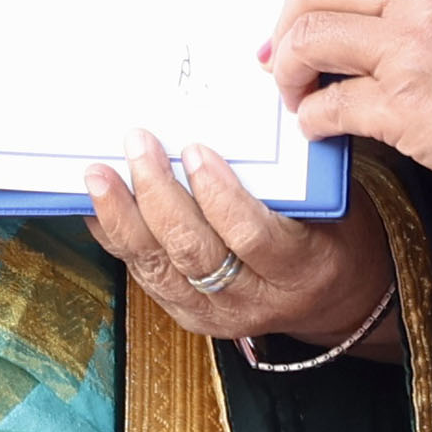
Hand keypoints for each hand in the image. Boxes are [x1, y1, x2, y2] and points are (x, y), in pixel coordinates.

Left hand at [85, 128, 398, 355]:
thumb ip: (289, 174)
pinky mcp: (190, 314)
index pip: (252, 236)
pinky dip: (117, 238)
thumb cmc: (333, 235)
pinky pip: (146, 276)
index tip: (196, 150)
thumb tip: (229, 116)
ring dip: (125, 217)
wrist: (334, 299)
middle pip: (195, 250)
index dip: (219, 195)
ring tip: (99, 175)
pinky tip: (97, 206)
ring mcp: (218, 314)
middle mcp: (256, 300)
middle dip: (159, 194)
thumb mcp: (328, 204)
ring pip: (161, 267)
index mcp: (301, 268)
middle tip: (139, 144)